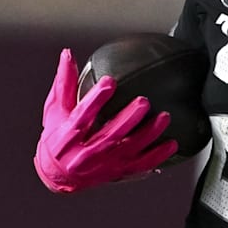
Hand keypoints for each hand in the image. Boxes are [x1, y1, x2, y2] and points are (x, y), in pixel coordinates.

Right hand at [33, 49, 177, 192]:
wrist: (57, 175)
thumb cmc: (57, 136)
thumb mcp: (55, 110)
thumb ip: (65, 83)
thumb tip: (68, 53)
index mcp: (67, 136)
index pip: (82, 116)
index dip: (96, 100)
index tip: (110, 81)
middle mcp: (85, 154)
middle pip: (109, 136)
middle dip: (128, 119)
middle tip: (144, 101)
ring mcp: (103, 166)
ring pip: (128, 150)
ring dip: (148, 135)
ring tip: (164, 117)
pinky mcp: (116, 172)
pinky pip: (140, 166)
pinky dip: (157, 156)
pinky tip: (172, 144)